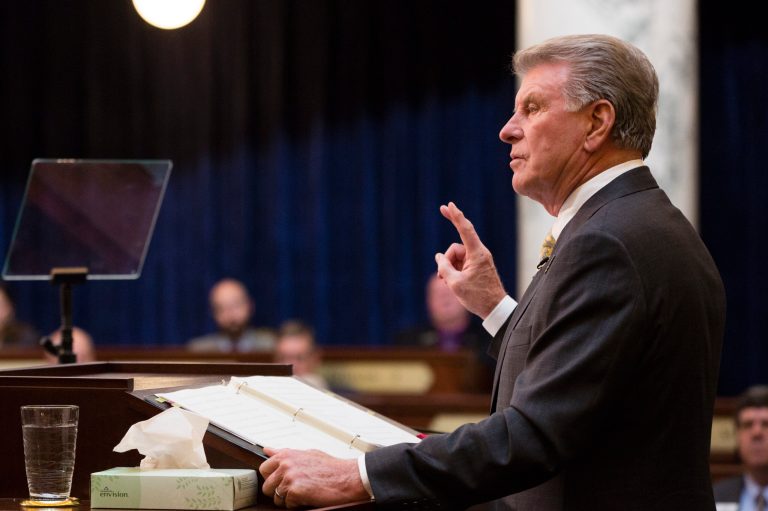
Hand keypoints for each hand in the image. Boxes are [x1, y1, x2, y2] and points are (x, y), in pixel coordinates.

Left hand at [259, 447, 369, 507]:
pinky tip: (307, 497)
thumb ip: (286, 453)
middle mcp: (286, 465)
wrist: (347, 477)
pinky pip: (287, 505)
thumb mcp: (307, 453)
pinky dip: (296, 504)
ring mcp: (289, 478)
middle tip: (292, 490)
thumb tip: (269, 450)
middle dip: (277, 490)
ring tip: (302, 493)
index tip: (279, 480)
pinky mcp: (295, 492)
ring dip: (287, 499)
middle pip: (267, 486)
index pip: (264, 468)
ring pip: (276, 497)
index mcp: (287, 455)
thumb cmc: (331, 467)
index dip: (272, 477)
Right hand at [435, 202, 506, 318]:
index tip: (449, 205)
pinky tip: (451, 282)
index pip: (465, 229)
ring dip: (449, 268)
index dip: (456, 216)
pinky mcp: (477, 266)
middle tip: (441, 277)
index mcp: (477, 254)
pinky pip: (461, 263)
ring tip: (448, 283)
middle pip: (456, 248)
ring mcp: (479, 260)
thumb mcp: (455, 283)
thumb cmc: (477, 297)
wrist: (494, 309)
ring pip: (457, 257)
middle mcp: (479, 253)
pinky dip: (454, 270)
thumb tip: (439, 257)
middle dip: (446, 260)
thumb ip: (444, 267)